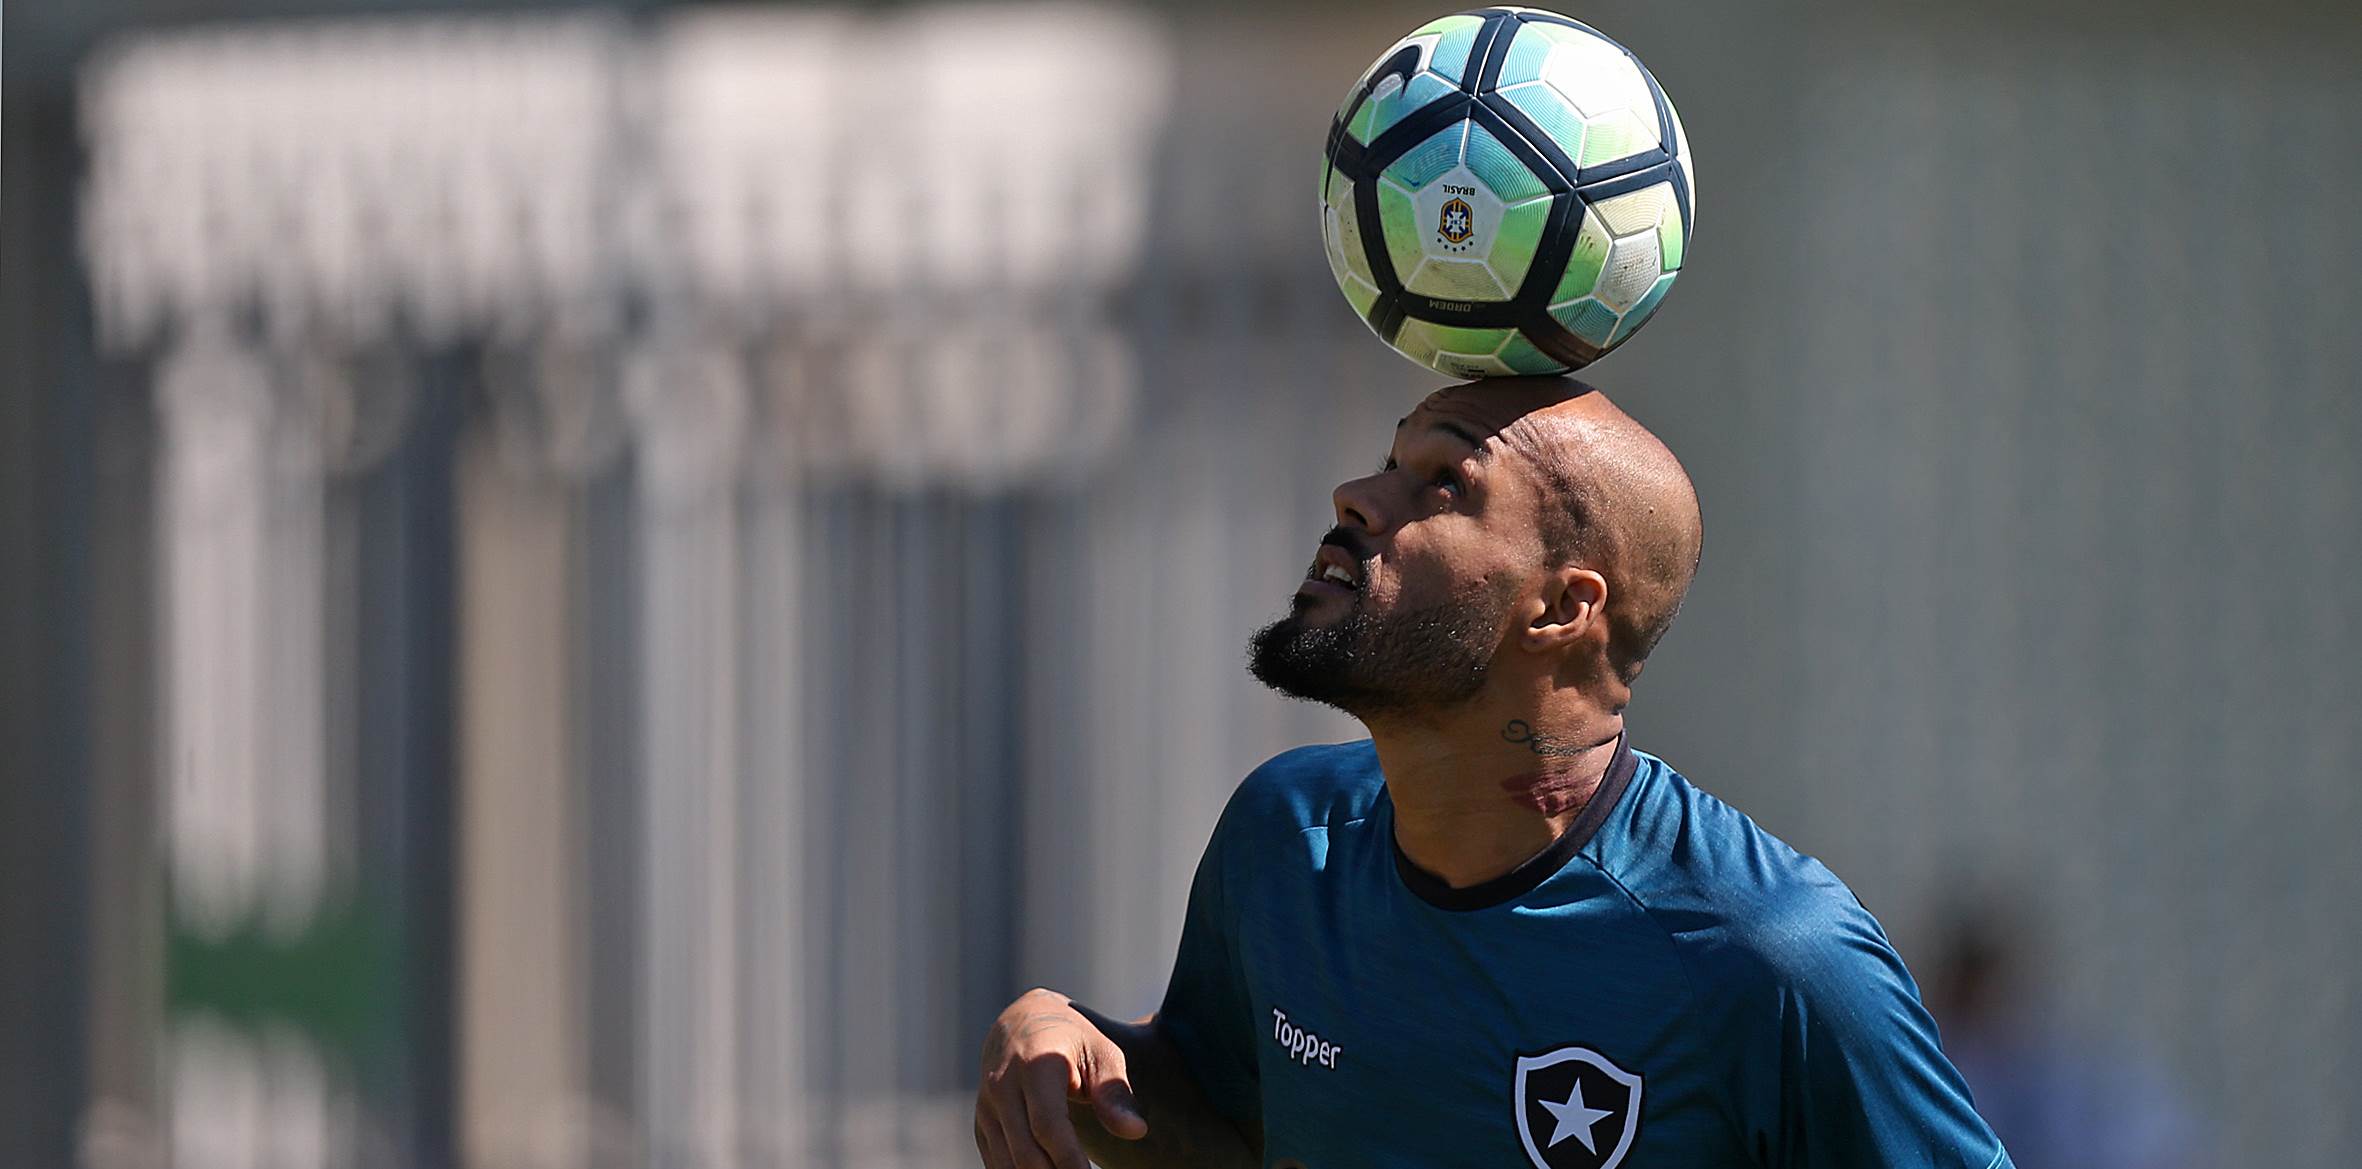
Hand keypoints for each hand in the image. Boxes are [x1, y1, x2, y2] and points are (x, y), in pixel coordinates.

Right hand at [976, 988, 1150, 1168]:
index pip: (1048, 1125)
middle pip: (1026, 1153)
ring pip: (1008, 1164)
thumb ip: (1114, 1092)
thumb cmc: (1073, 1040)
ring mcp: (987, 1107)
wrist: (1022, 1022)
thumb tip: (1136, 1131)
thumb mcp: (1101, 1053)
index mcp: (1035, 1064)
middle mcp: (1002, 1086)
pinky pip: (997, 1163)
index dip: (1070, 1159)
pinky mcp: (982, 1124)